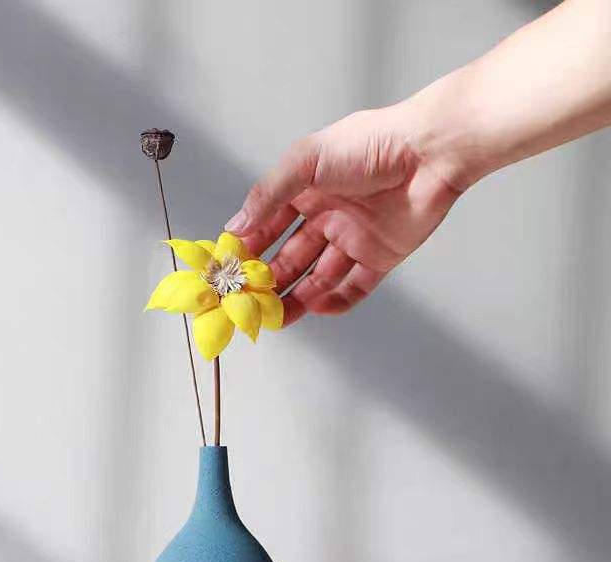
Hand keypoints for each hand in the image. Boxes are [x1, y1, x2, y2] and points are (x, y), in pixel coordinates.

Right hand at [226, 104, 462, 325]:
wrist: (431, 152)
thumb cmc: (371, 144)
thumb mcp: (306, 160)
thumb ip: (268, 194)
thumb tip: (236, 226)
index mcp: (306, 190)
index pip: (269, 226)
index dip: (250, 247)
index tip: (232, 269)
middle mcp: (327, 216)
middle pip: (291, 257)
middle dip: (271, 280)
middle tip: (251, 301)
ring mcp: (353, 238)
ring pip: (319, 277)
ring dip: (297, 296)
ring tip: (277, 316)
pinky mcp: (381, 256)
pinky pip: (354, 286)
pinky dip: (336, 300)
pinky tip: (316, 306)